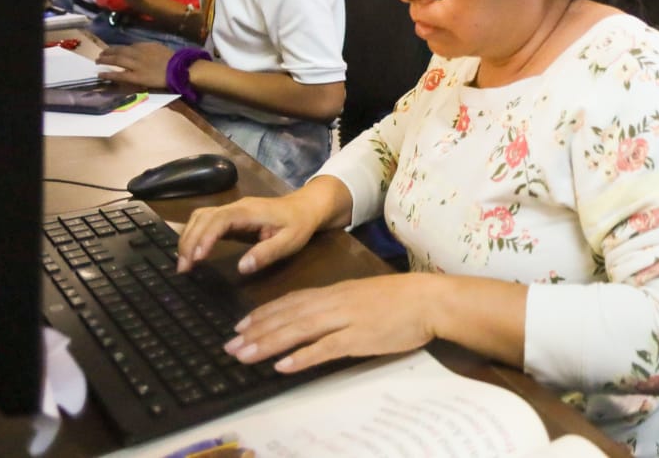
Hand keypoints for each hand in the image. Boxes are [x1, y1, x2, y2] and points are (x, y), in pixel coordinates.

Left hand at [95, 41, 173, 88]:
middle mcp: (138, 53)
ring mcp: (136, 65)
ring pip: (117, 60)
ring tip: (98, 61)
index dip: (119, 48)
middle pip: (119, 50)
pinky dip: (109, 73)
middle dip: (108, 51)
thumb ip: (149, 48)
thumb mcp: (160, 48)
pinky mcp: (136, 77)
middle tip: (101, 54)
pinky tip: (101, 74)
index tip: (114, 50)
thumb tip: (140, 48)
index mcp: (145, 46)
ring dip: (105, 59)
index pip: (128, 46)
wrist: (179, 69)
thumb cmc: (173, 59)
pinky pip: (120, 74)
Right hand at [177, 190, 328, 274]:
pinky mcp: (231, 216)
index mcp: (249, 211)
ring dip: (188, 237)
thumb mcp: (289, 242)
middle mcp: (236, 206)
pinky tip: (192, 252)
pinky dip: (194, 234)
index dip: (205, 237)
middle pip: (203, 217)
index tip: (196, 258)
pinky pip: (206, 220)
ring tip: (183, 263)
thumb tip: (241, 268)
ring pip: (201, 216)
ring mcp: (232, 209)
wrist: (307, 206)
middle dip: (189, 241)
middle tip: (182, 268)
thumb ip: (266, 253)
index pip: (220, 220)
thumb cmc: (299, 225)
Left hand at [224, 274, 440, 372]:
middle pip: (287, 316)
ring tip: (243, 355)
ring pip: (298, 329)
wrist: (428, 299)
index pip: (292, 301)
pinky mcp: (358, 338)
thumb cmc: (401, 299)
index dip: (264, 313)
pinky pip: (324, 348)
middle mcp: (334, 303)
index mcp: (335, 292)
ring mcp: (345, 320)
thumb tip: (315, 319)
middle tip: (229, 345)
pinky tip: (282, 366)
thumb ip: (339, 305)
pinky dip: (301, 356)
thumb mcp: (363, 296)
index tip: (241, 324)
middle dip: (256, 331)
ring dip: (268, 343)